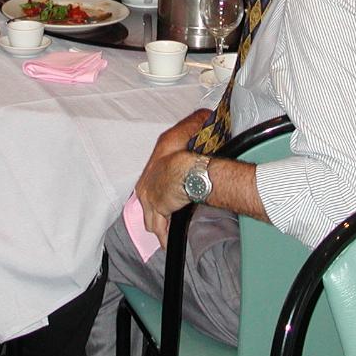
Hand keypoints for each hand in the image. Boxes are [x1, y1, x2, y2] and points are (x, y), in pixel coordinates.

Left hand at [134, 109, 209, 246]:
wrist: (189, 172)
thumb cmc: (190, 153)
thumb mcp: (193, 130)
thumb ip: (198, 122)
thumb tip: (206, 114)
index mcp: (157, 156)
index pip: (158, 166)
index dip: (165, 174)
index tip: (170, 182)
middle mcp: (148, 175)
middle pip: (149, 189)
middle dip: (158, 198)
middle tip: (170, 203)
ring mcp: (149, 195)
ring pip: (150, 210)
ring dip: (157, 216)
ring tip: (165, 223)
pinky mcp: (156, 210)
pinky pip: (158, 226)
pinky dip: (163, 234)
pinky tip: (166, 241)